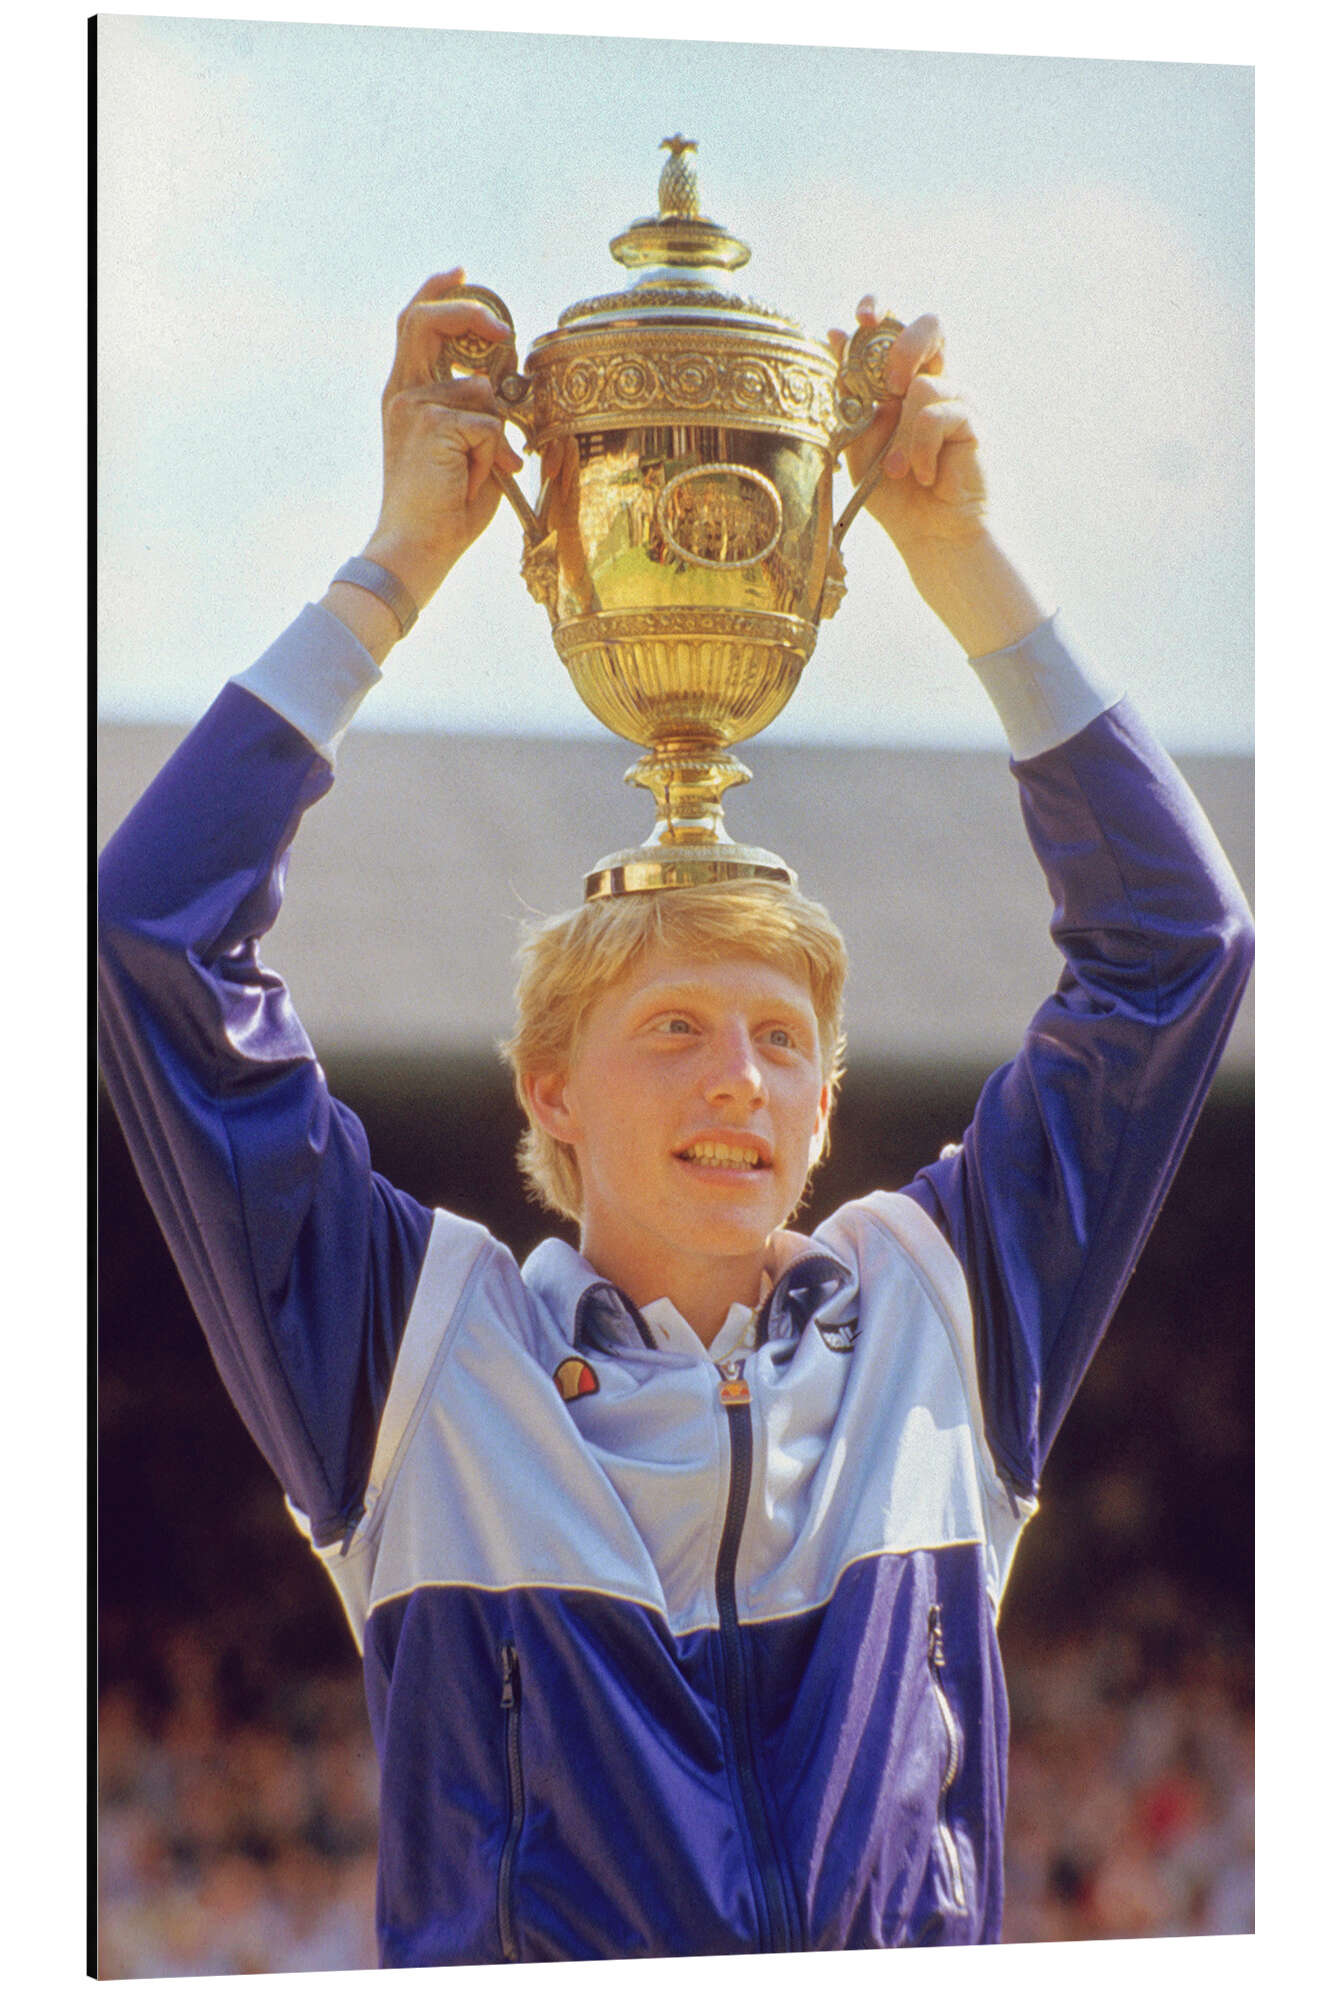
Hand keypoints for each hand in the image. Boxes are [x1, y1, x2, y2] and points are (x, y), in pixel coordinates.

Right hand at [360, 269, 525, 609]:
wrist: (414, 546)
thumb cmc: (443, 506)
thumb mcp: (462, 447)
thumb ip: (476, 409)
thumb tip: (508, 380)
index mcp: (404, 394)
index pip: (414, 323)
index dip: (438, 292)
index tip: (461, 272)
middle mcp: (402, 393)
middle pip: (428, 321)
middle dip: (470, 314)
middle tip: (503, 330)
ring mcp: (414, 407)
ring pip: (481, 392)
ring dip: (495, 435)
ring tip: (480, 473)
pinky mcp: (433, 426)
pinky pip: (489, 425)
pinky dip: (494, 457)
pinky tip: (474, 482)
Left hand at [829, 302, 986, 560]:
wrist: (930, 536)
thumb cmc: (895, 494)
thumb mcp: (857, 442)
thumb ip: (849, 395)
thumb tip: (834, 335)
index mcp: (903, 383)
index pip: (896, 328)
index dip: (880, 310)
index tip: (860, 318)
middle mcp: (934, 383)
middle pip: (931, 325)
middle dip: (903, 344)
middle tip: (888, 384)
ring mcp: (958, 399)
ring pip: (922, 385)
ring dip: (901, 435)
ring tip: (898, 471)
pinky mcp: (973, 421)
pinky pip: (937, 415)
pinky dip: (920, 449)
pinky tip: (924, 475)